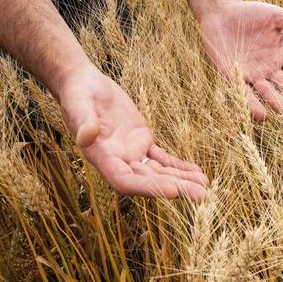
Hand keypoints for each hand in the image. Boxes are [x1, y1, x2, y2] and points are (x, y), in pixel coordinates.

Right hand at [57, 66, 208, 200]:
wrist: (85, 84)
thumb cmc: (77, 93)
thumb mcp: (78, 103)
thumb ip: (82, 121)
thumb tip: (85, 137)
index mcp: (101, 157)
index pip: (124, 181)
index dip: (148, 188)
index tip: (173, 190)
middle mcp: (117, 161)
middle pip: (148, 182)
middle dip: (175, 188)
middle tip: (202, 197)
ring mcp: (131, 153)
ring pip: (159, 172)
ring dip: (181, 180)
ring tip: (205, 187)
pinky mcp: (141, 142)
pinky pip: (162, 158)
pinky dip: (178, 166)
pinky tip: (196, 172)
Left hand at [200, 0, 282, 120]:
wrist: (221, 13)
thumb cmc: (250, 13)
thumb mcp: (276, 16)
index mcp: (281, 55)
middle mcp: (268, 69)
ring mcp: (252, 75)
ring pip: (268, 92)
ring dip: (278, 103)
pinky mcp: (234, 78)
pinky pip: (245, 94)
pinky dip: (254, 105)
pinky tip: (264, 116)